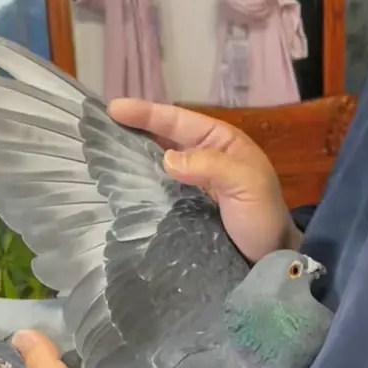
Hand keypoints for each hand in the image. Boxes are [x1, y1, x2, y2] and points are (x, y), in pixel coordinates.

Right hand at [109, 99, 301, 261]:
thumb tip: (167, 158)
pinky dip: (140, 184)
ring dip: (132, 157)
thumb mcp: (247, 184)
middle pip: (164, 138)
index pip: (180, 121)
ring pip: (157, 162)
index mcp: (221, 143)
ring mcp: (193, 183)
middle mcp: (204, 158)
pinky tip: (120, 186)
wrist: (270, 258)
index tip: (114, 110)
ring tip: (100, 153)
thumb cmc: (263, 217)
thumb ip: (212, 166)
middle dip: (133, 130)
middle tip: (97, 128)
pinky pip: (158, 189)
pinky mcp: (184, 208)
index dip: (147, 114)